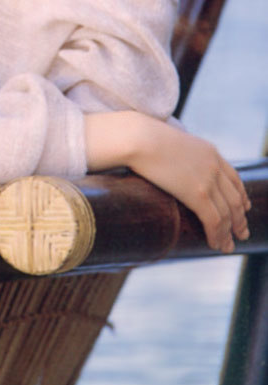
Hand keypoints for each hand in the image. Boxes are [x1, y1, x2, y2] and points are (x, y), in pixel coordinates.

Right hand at [128, 116, 250, 252]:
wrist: (140, 138)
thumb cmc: (143, 138)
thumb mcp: (171, 143)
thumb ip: (178, 154)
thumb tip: (167, 163)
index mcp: (209, 151)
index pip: (234, 178)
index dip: (242, 195)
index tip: (245, 207)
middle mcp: (214, 165)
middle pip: (235, 198)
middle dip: (239, 219)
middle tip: (241, 233)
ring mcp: (208, 180)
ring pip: (227, 213)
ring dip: (229, 233)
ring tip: (227, 246)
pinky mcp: (198, 194)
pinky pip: (214, 220)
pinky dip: (217, 235)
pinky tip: (215, 244)